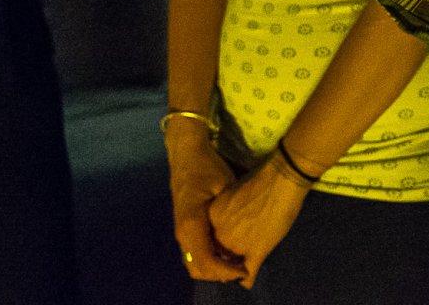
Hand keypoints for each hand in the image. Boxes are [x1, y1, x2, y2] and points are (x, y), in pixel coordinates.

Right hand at [166, 127, 245, 282]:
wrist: (185, 152)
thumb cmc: (206, 166)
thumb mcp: (223, 186)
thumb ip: (231, 213)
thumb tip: (248, 235)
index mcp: (191, 224)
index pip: (207, 262)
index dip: (226, 271)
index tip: (245, 270)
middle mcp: (182, 233)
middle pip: (197, 269)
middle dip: (220, 274)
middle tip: (242, 269)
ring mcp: (180, 231)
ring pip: (193, 263)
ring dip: (214, 267)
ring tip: (236, 262)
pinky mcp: (183, 227)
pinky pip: (193, 252)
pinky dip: (208, 259)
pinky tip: (226, 251)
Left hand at [206, 150, 314, 288]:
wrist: (280, 179)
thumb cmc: (260, 179)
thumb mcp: (233, 191)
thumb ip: (227, 209)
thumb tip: (232, 218)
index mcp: (212, 217)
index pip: (211, 238)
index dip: (221, 241)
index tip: (230, 239)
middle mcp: (220, 234)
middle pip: (220, 253)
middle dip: (227, 256)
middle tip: (239, 251)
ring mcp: (237, 245)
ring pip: (231, 267)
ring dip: (237, 268)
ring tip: (245, 264)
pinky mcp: (256, 252)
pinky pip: (247, 274)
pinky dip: (247, 278)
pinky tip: (249, 277)